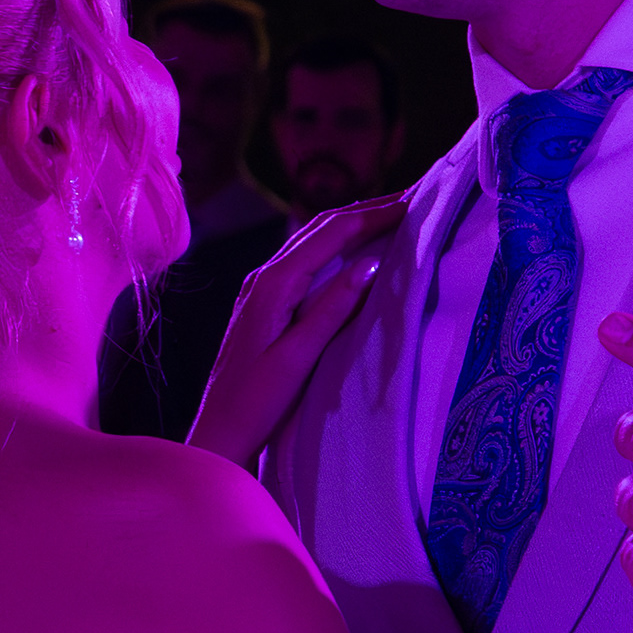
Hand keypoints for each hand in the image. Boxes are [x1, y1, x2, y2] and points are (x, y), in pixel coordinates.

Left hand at [182, 197, 405, 466]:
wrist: (219, 433)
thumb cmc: (256, 404)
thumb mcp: (297, 358)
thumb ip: (331, 310)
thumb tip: (369, 264)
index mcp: (273, 286)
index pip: (331, 234)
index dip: (373, 215)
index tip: (413, 202)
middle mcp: (263, 278)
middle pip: (321, 228)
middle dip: (367, 210)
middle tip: (412, 198)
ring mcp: (260, 288)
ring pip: (312, 240)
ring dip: (352, 223)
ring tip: (391, 214)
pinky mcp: (264, 303)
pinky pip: (305, 259)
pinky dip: (335, 245)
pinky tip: (354, 248)